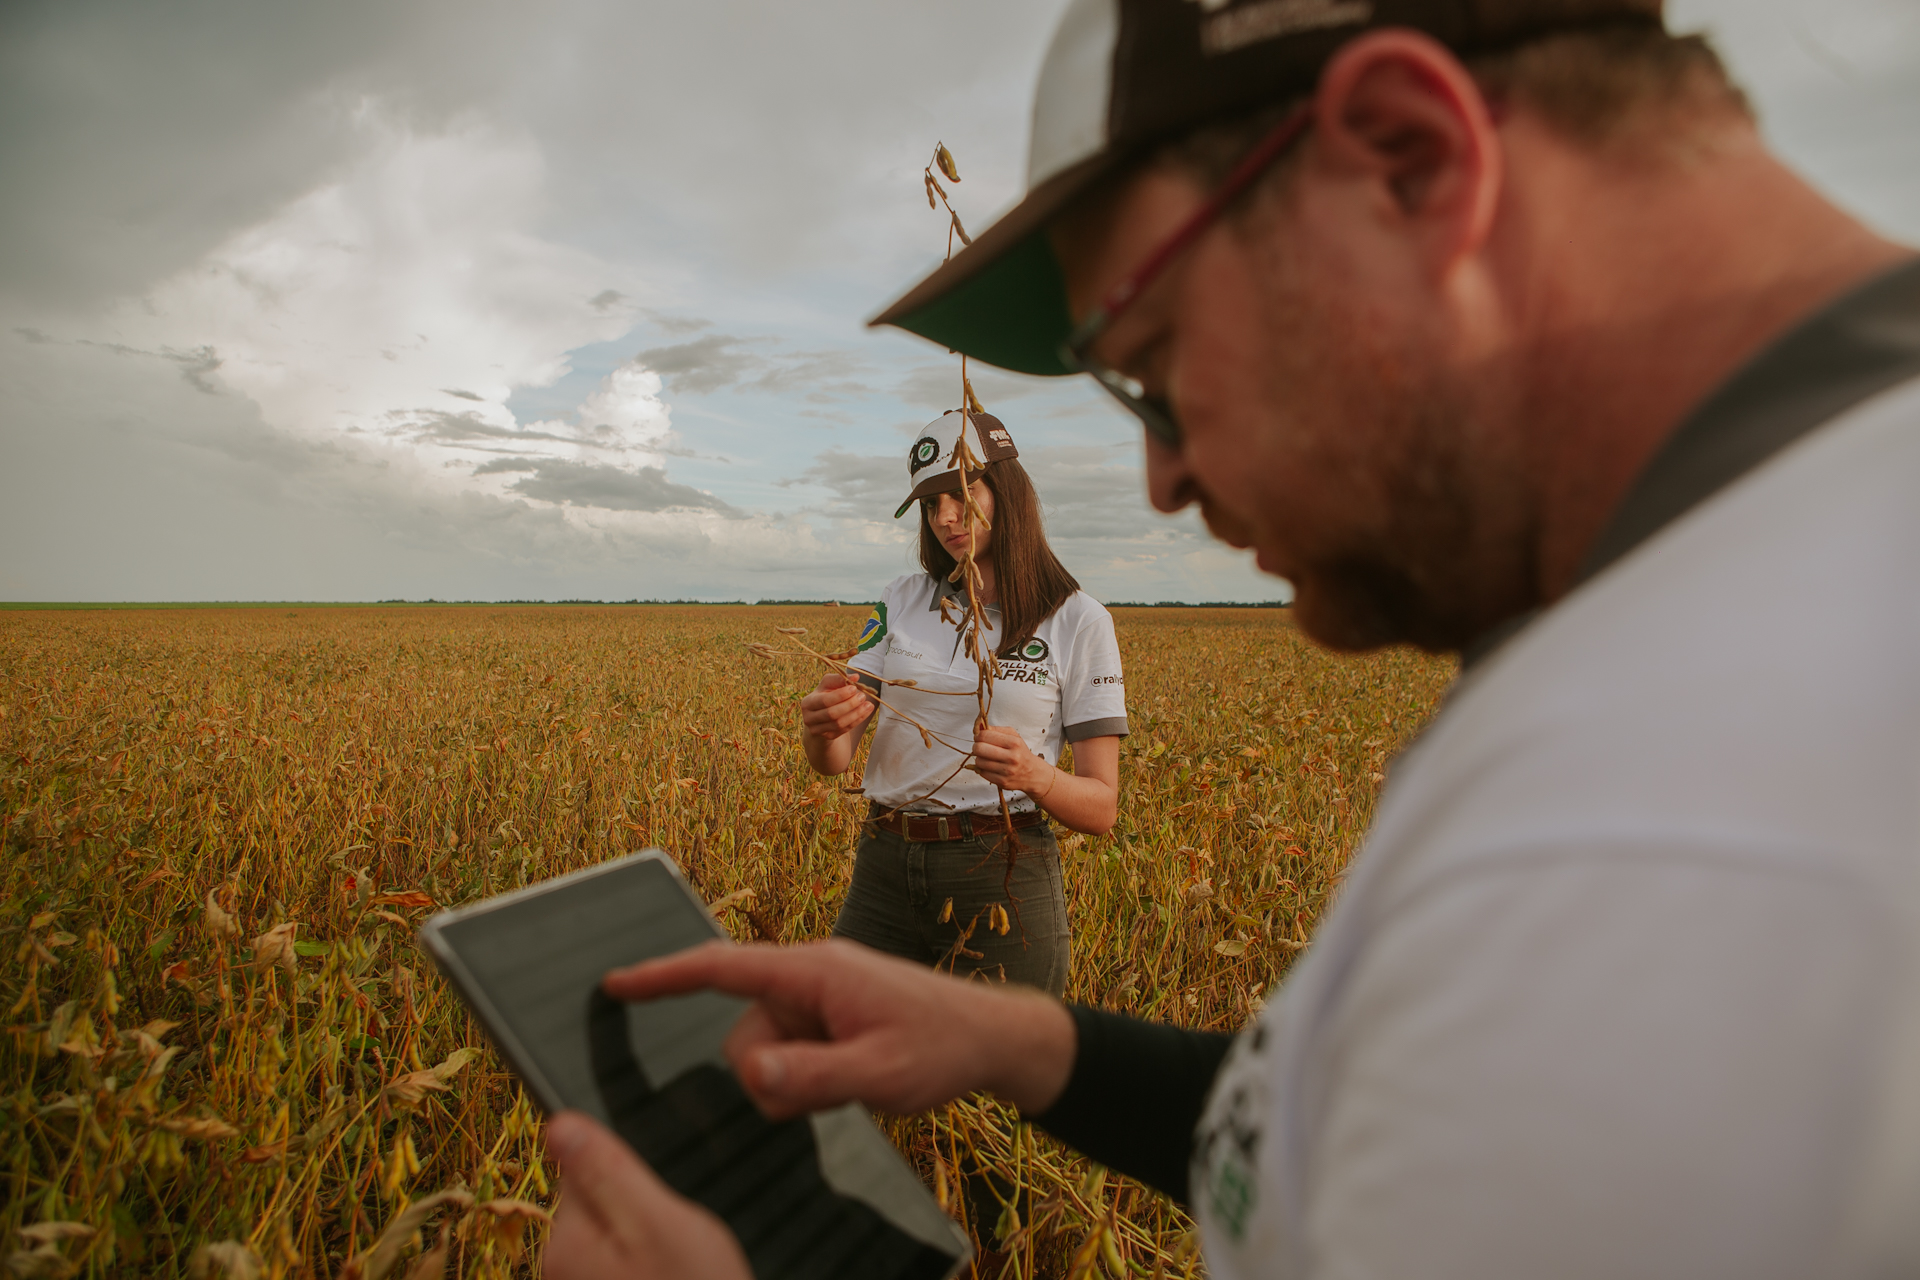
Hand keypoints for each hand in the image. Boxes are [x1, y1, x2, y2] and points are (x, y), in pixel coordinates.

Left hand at [543, 1111, 750, 1279]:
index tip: (653, 1201)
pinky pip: (623, 1262)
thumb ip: (606, 1170)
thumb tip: (559, 1124)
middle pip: (593, 1204)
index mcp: (565, 1244)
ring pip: (612, 1234)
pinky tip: (671, 1278)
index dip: (623, 1173)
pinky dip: (648, 1265)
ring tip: (676, 1265)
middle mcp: (559, 1271)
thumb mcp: (658, 1221)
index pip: (577, 1169)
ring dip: (645, 1240)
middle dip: (636, 1209)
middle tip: (672, 1240)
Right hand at [602, 938, 1075, 1119]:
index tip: (613, 983)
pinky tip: (852, 1077)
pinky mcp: (828, 1017)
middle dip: (770, 1074)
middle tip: (834, 1087)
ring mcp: (819, 997)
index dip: (662, 976)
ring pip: (764, 1054)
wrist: (991, 1038)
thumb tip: (748, 1073)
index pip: (721, 967)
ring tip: (854, 1079)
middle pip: (742, 1034)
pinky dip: (809, 1076)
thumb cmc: (941, 1048)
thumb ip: (811, 1077)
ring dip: (794, 1081)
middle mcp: (809, 975)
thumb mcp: (879, 1074)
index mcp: (814, 970)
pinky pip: (789, 1056)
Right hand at [799, 674, 872, 742]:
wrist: (822, 717)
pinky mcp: (827, 737)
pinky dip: (856, 721)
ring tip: (868, 705)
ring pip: (839, 724)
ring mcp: (817, 730)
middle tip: (863, 696)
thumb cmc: (827, 696)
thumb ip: (840, 679)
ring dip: (856, 714)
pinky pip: (844, 730)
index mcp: (808, 702)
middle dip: (850, 705)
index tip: (854, 688)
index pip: (824, 700)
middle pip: (832, 714)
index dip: (840, 695)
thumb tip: (855, 677)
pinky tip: (865, 713)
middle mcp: (809, 718)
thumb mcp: (829, 685)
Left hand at [971, 724, 1052, 795]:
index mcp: (1014, 743)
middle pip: (979, 749)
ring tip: (987, 758)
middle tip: (981, 748)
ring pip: (979, 762)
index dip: (978, 736)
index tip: (980, 738)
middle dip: (976, 747)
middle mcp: (1011, 757)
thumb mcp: (1013, 736)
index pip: (984, 735)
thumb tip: (979, 726)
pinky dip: (983, 769)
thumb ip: (996, 729)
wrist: (1033, 773)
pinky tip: (990, 767)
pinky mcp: (1002, 782)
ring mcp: (1007, 771)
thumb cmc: (1020, 752)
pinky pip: (982, 773)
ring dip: (979, 758)